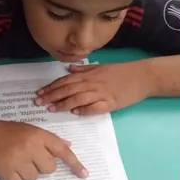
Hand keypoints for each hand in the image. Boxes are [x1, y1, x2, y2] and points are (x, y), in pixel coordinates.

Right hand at [0, 119, 87, 179]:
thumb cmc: (5, 131)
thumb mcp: (28, 129)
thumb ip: (48, 139)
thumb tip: (68, 146)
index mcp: (38, 134)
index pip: (62, 150)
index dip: (74, 163)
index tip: (84, 175)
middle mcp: (31, 146)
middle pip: (49, 168)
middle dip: (41, 166)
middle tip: (28, 158)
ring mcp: (19, 160)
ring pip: (34, 178)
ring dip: (26, 173)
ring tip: (15, 160)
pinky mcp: (7, 172)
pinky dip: (13, 178)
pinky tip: (7, 167)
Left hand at [36, 62, 152, 114]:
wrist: (141, 76)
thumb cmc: (121, 72)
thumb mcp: (100, 66)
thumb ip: (84, 68)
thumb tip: (68, 68)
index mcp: (89, 74)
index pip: (66, 81)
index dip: (51, 87)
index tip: (39, 93)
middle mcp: (92, 83)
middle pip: (68, 89)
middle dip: (52, 96)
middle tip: (38, 102)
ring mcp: (101, 93)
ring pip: (78, 98)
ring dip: (64, 104)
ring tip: (52, 109)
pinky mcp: (110, 103)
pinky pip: (95, 107)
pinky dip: (84, 110)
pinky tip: (75, 113)